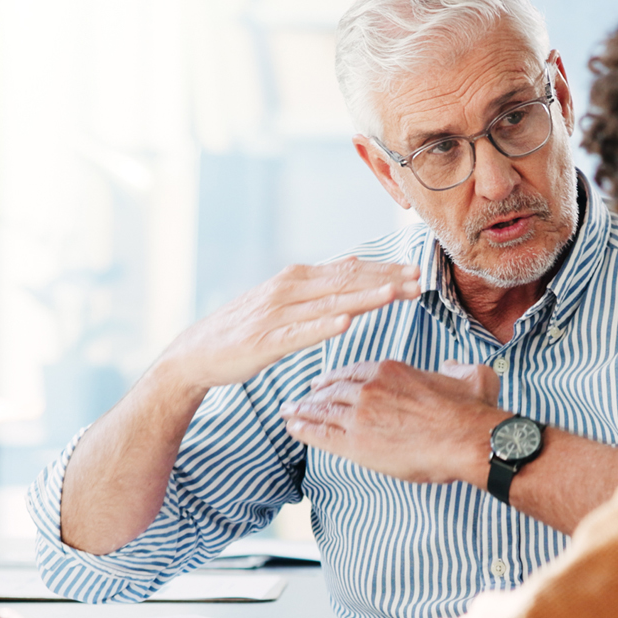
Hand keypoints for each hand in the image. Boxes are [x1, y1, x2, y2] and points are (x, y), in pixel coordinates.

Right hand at [156, 258, 420, 392]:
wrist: (197, 353)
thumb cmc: (245, 329)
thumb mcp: (284, 300)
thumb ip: (319, 284)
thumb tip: (352, 264)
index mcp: (297, 279)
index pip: (349, 271)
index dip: (384, 271)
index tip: (415, 272)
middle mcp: (288, 289)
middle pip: (346, 282)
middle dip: (385, 281)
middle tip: (420, 281)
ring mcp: (277, 314)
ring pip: (329, 303)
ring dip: (364, 297)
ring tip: (395, 294)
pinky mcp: (265, 340)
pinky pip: (300, 332)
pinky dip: (324, 326)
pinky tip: (346, 322)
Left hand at [280, 359, 504, 483]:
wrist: (467, 438)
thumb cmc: (471, 411)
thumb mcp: (471, 376)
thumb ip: (457, 367)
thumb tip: (451, 365)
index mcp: (391, 370)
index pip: (353, 371)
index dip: (337, 377)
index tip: (327, 381)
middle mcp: (369, 388)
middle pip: (332, 389)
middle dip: (315, 393)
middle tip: (303, 397)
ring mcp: (360, 415)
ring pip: (322, 410)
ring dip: (302, 410)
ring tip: (289, 412)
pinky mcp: (357, 443)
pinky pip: (321, 434)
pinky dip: (303, 429)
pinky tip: (292, 428)